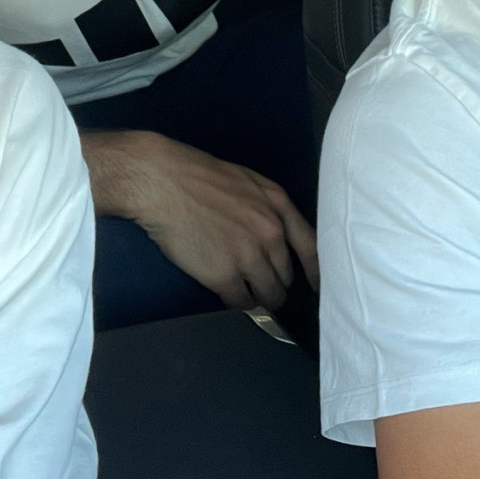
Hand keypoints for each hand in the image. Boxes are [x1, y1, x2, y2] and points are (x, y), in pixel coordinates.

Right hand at [82, 130, 318, 310]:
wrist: (162, 182)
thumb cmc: (198, 176)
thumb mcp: (247, 182)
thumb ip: (267, 208)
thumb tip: (274, 235)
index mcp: (278, 206)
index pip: (311, 248)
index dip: (317, 273)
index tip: (317, 288)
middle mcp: (271, 233)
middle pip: (286, 276)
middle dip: (274, 282)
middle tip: (260, 284)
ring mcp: (249, 256)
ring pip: (267, 294)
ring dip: (258, 297)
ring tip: (246, 294)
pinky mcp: (224, 276)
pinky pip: (241, 302)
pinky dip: (237, 302)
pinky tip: (227, 295)